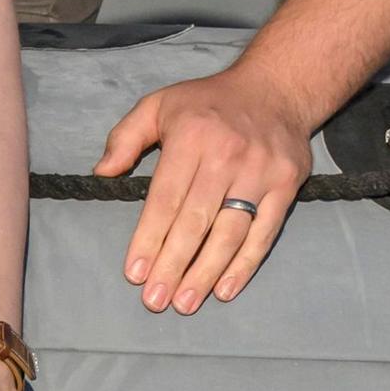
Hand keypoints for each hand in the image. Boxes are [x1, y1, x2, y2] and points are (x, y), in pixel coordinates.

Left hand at [94, 71, 317, 312]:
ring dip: (206, 272)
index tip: (135, 273)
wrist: (277, 87)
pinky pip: (264, 232)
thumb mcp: (160, 104)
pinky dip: (245, 264)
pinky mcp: (287, 183)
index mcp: (191, 137)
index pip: (166, 198)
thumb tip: (102, 172)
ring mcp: (260, 171)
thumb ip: (126, 136)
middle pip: (196, 221)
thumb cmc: (208, 104)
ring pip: (230, 232)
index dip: (149, 239)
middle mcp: (227, 154)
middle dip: (173, 265)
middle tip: (155, 300)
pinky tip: (224, 289)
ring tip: (185, 302)